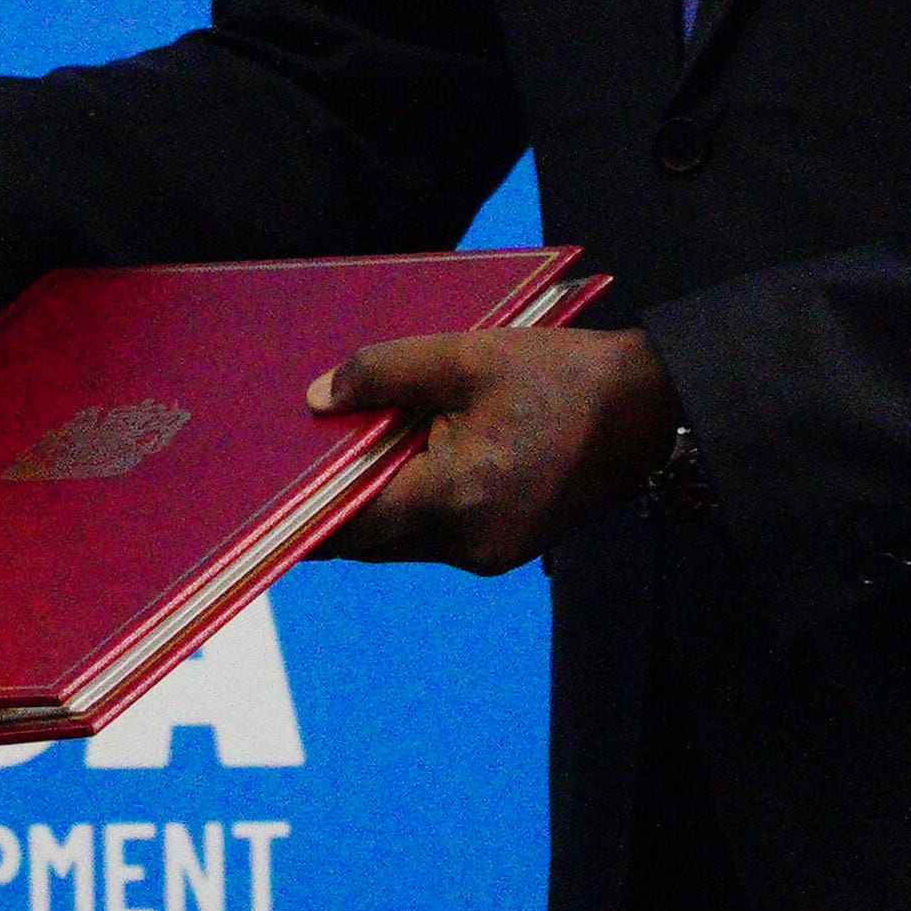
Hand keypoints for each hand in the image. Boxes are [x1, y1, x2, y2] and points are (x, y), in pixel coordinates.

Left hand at [310, 326, 679, 572]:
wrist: (649, 409)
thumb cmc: (561, 376)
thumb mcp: (467, 357)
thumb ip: (385, 373)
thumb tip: (317, 399)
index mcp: (455, 497)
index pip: (352, 521)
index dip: (301, 511)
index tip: (261, 500)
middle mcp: (468, 543)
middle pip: (372, 539)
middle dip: (331, 508)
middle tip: (290, 470)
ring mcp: (491, 553)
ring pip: (403, 541)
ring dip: (374, 505)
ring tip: (343, 456)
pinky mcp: (508, 548)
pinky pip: (438, 535)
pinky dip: (413, 505)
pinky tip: (403, 460)